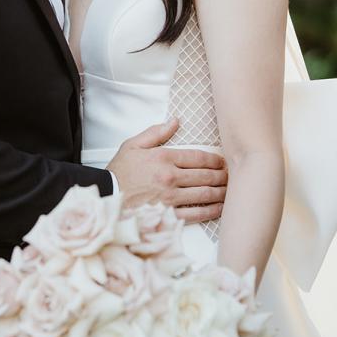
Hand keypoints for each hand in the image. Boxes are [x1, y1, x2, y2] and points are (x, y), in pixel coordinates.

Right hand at [107, 117, 227, 222]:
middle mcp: (170, 177)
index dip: (215, 160)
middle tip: (231, 176)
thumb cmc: (119, 172)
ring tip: (228, 191)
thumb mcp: (133, 145)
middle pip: (206, 176)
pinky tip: (218, 208)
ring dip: (221, 192)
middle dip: (222, 176)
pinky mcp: (169, 215)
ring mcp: (171, 198)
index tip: (222, 162)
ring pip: (205, 194)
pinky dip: (211, 211)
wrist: (105, 197)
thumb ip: (156, 132)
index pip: (198, 157)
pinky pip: (196, 214)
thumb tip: (175, 120)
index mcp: (164, 158)